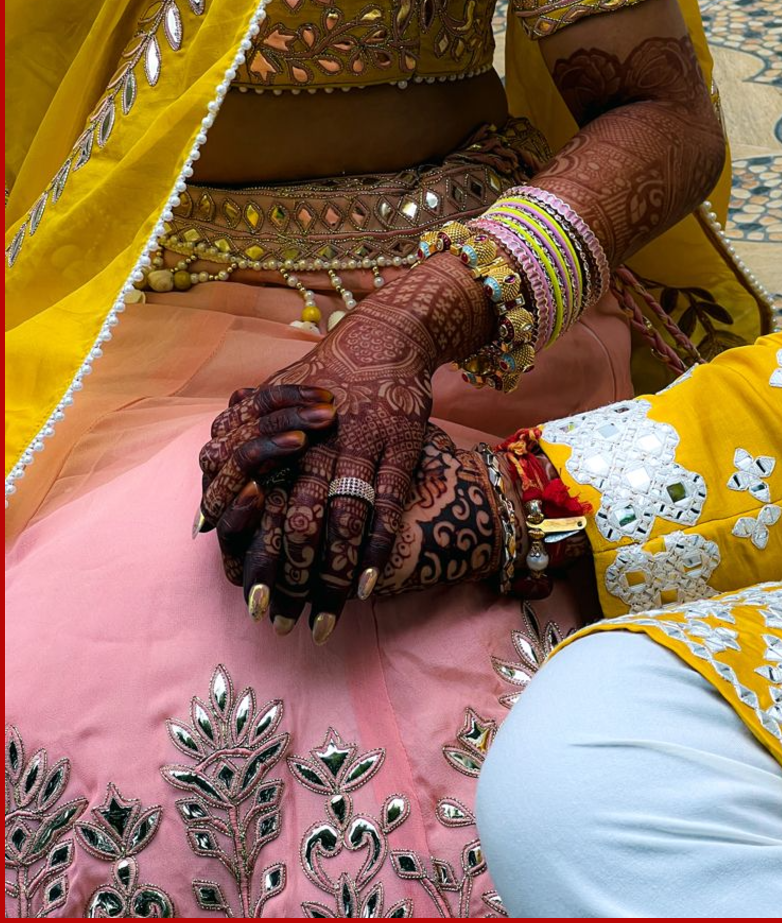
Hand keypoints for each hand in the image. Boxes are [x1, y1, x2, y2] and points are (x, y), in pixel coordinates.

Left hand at [197, 254, 490, 640]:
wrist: (385, 337)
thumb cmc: (321, 378)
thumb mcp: (268, 407)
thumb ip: (236, 463)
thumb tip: (204, 520)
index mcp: (272, 435)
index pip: (252, 508)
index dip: (250, 555)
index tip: (250, 599)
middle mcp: (312, 442)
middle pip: (294, 521)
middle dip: (287, 578)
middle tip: (282, 623)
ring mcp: (358, 443)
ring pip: (341, 520)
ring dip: (331, 575)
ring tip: (324, 618)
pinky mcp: (399, 445)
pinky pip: (388, 506)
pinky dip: (377, 549)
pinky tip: (367, 586)